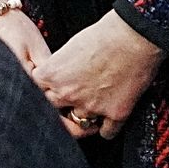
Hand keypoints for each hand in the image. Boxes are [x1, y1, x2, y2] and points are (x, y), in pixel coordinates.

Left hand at [33, 9, 162, 139]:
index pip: (34, 92)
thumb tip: (56, 75)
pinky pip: (107, 132)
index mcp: (52, 75)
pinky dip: (108, 129)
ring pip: (80, 122)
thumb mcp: (68, 48)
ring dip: (85, 117)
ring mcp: (91, 106)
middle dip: (60, 106)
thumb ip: (58, 67)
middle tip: (69, 103)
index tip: (48, 93)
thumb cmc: (103, 35)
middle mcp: (67, 94)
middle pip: (53, 110)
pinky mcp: (115, 113)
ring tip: (91, 110)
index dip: (42, 92)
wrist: (134, 37)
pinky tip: (108, 123)